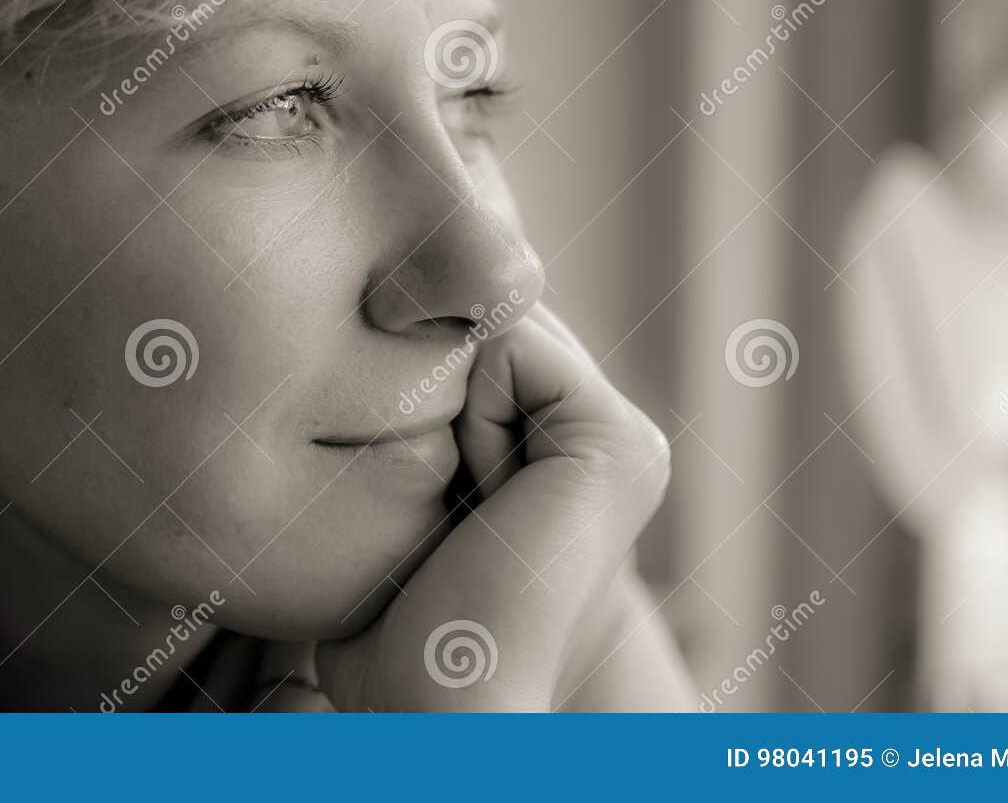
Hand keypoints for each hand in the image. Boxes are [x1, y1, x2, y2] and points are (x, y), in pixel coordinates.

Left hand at [316, 301, 672, 710]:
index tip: (420, 489)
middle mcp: (601, 436)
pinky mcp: (619, 442)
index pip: (469, 335)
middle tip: (440, 497)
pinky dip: (469, 412)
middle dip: (429, 383)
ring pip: (491, 324)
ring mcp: (621, 438)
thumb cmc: (388, 617)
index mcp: (562, 445)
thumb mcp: (397, 485)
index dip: (412, 381)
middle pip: (482, 320)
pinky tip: (483, 497)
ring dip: (442, 400)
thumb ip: (415, 402)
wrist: (435, 699)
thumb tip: (386, 309)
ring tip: (461, 500)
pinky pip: (511, 346)